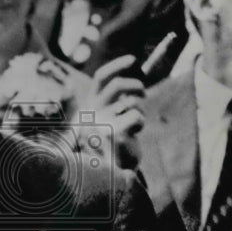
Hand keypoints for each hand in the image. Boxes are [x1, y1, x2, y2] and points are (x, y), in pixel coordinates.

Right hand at [72, 54, 145, 168]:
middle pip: (118, 85)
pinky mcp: (114, 133)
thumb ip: (115, 100)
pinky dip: (140, 123)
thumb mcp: (110, 117)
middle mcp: (92, 112)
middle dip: (136, 86)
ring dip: (139, 109)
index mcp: (88, 105)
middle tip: (143, 94)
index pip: (101, 78)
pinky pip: (137, 116)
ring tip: (134, 123)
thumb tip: (132, 78)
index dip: (117, 65)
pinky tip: (134, 134)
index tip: (133, 59)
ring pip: (131, 102)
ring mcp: (101, 122)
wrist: (109, 171)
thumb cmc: (113, 142)